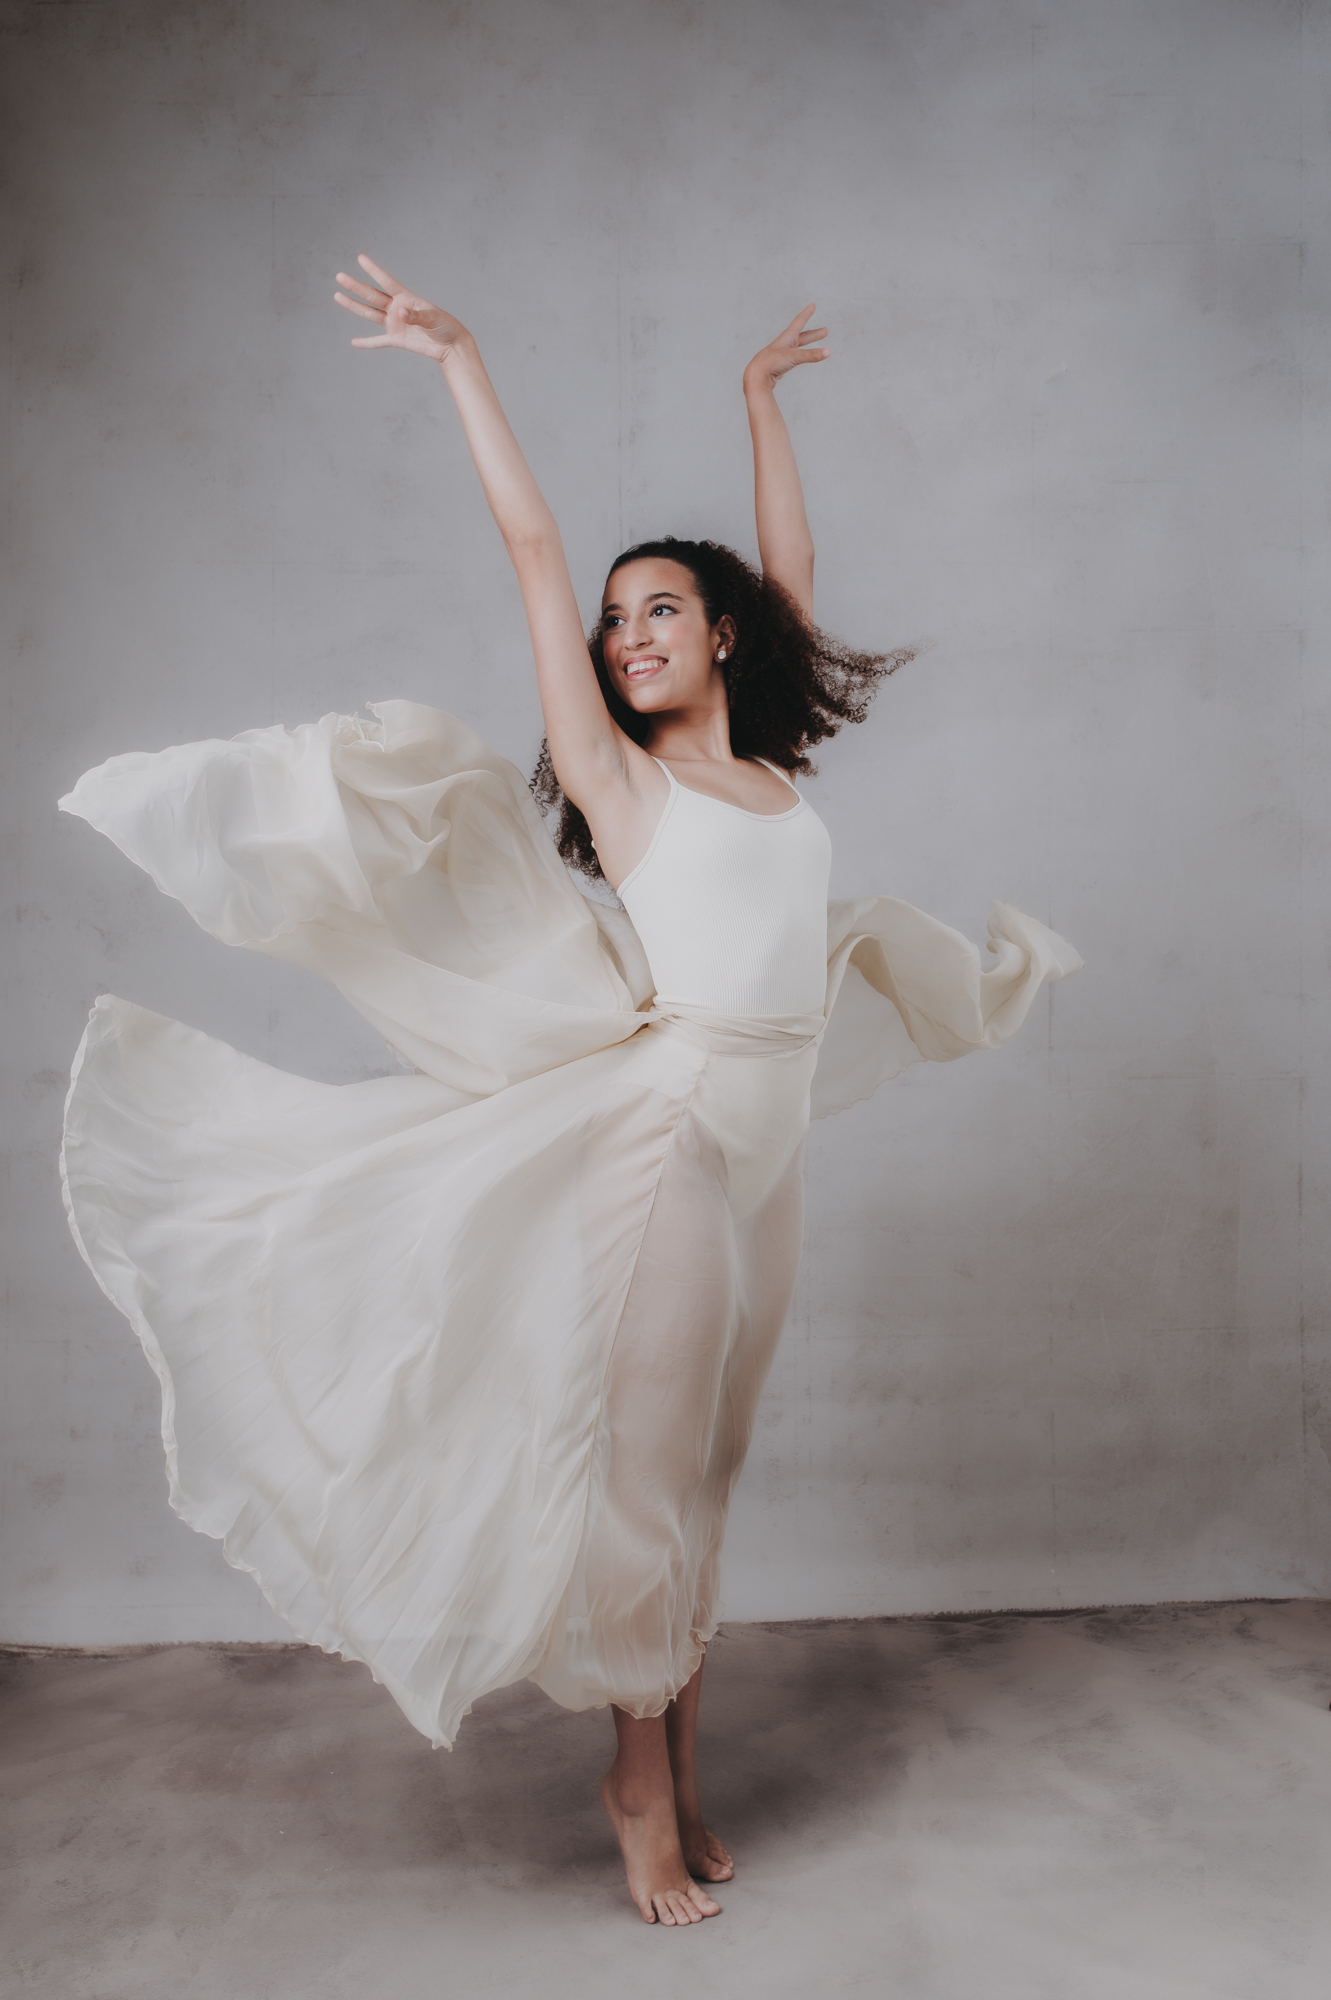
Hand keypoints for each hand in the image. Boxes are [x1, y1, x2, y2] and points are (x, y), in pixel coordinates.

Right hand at [333, 254, 470, 360]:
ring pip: (370, 314)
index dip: (374, 270)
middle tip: (339, 276)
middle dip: (355, 286)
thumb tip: (400, 313)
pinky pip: (378, 342)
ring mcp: (395, 324)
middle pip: (372, 296)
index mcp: (406, 298)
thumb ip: (416, 315)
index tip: (361, 258)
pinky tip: (354, 343)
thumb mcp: (433, 318)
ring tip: (337, 296)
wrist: (450, 345)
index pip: (386, 281)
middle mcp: (397, 308)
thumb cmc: (445, 326)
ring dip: (354, 306)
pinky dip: (367, 343)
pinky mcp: (397, 340)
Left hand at [743, 304, 829, 394]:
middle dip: (814, 334)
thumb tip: (828, 352)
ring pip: (799, 347)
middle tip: (825, 331)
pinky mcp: (780, 365)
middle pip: (802, 336)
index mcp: (787, 337)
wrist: (757, 375)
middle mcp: (785, 344)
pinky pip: (794, 358)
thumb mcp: (794, 357)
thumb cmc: (772, 362)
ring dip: (809, 345)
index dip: (807, 313)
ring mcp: (782, 354)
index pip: (799, 321)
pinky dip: (801, 356)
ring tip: (818, 347)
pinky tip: (800, 358)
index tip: (812, 305)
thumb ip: (811, 355)